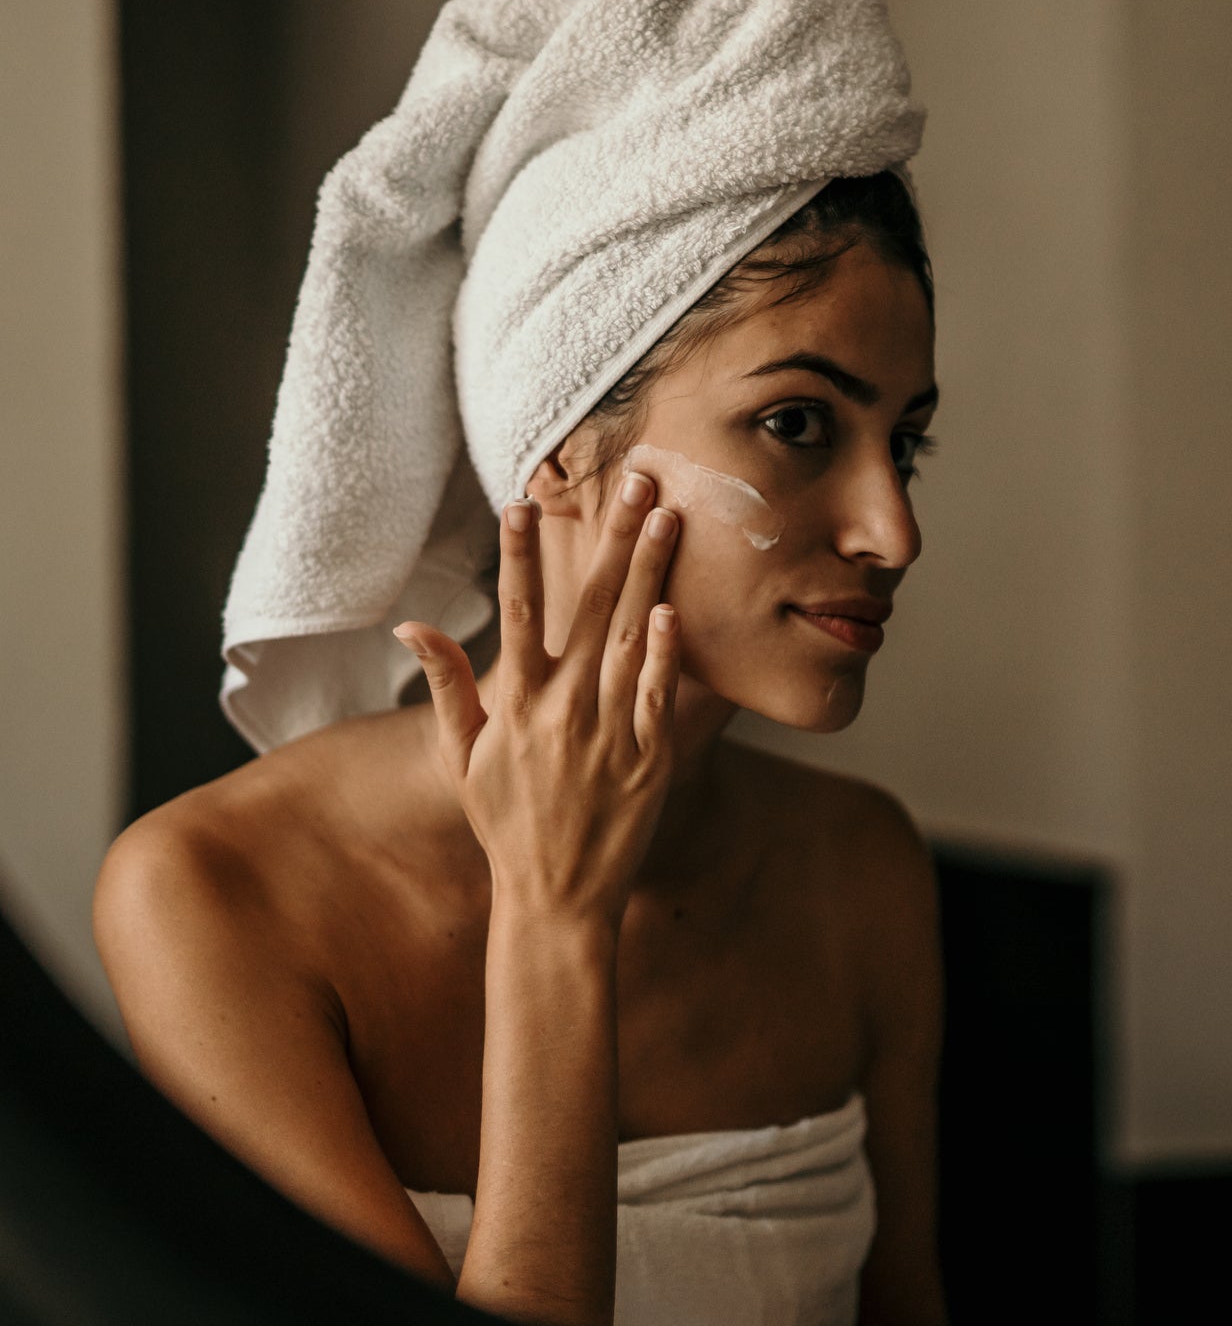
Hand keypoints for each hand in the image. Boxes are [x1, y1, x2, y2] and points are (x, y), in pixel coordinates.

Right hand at [395, 471, 683, 923]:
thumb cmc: (505, 822)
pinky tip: (673, 609)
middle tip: (637, 481)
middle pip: (590, 607)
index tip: (525, 501)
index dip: (521, 556)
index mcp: (516, 707)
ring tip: (668, 517)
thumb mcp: (463, 757)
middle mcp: (563, 713)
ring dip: (651, 574)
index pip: (518, 613)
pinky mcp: (650, 761)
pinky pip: (658, 697)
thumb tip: (411, 625)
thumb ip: (448, 685)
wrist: (557, 896)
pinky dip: (663, 654)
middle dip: (613, 538)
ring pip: (631, 637)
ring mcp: (610, 735)